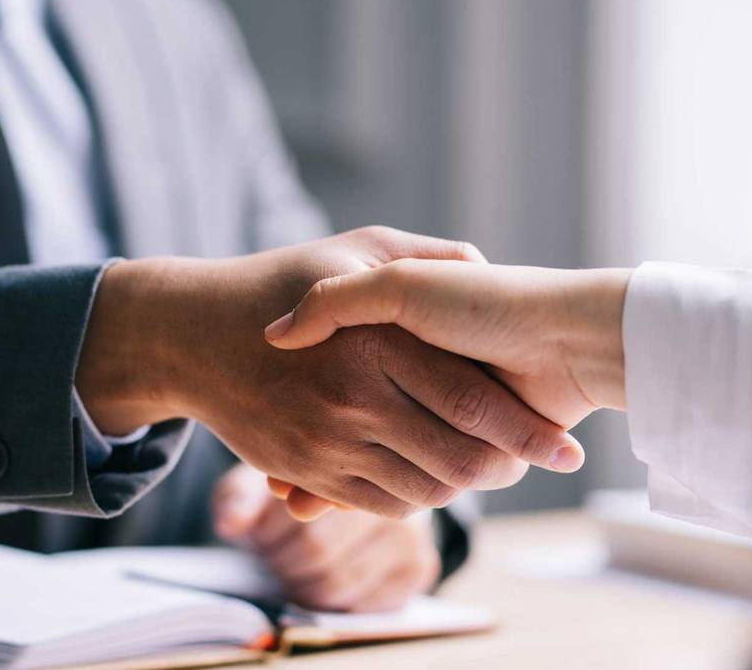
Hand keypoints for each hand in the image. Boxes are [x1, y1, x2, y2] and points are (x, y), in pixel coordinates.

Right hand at [75, 228, 584, 518]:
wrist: (190, 334)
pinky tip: (434, 476)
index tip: (562, 444)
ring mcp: (326, 441)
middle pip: (456, 457)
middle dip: (505, 468)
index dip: (522, 427)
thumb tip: (484, 264)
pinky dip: (418, 499)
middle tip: (528, 463)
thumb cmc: (278, 277)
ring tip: (490, 469)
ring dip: (464, 487)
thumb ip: (422, 256)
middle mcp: (352, 397)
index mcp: (374, 340)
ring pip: (424, 489)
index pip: (468, 398)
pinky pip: (382, 504)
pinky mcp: (307, 471)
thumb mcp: (353, 246)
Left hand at [214, 463, 439, 611]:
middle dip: (282, 562)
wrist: (365, 478)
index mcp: (358, 459)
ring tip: (290, 567)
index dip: (270, 536)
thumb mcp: (268, 471)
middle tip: (269, 556)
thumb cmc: (308, 474)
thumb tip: (232, 525)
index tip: (257, 536)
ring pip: (339, 583)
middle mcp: (393, 490)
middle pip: (318, 553)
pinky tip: (322, 579)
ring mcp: (416, 529)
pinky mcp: (422, 565)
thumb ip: (243, 493)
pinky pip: (365, 603)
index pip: (302, 518)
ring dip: (302, 585)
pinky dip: (334, 600)